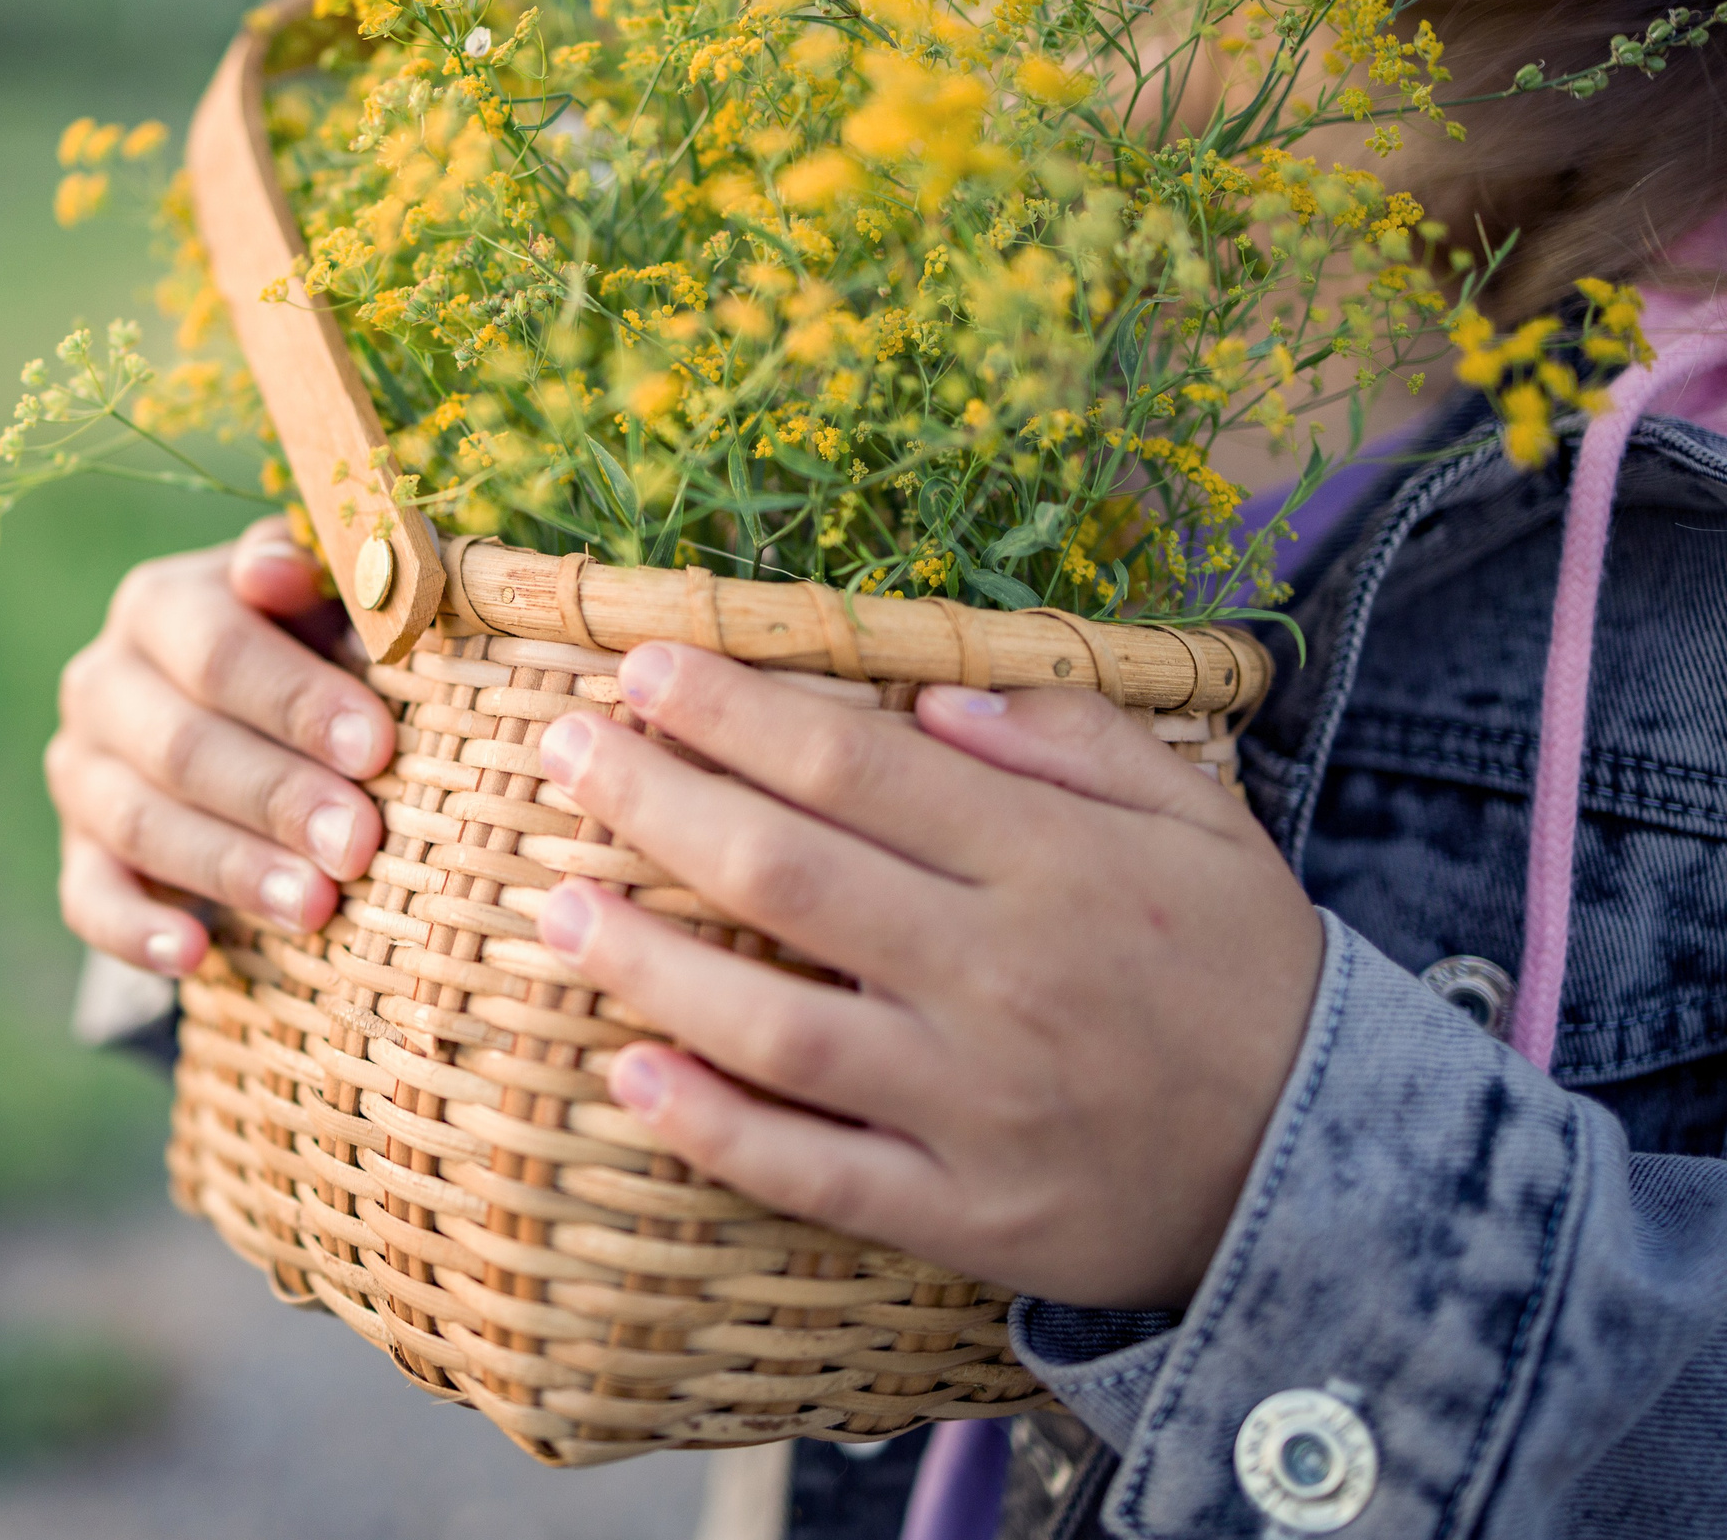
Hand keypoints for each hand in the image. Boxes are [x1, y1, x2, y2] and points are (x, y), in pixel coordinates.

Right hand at [45, 517, 390, 975]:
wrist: (245, 718)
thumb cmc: (312, 651)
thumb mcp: (323, 607)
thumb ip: (324, 580)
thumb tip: (284, 570)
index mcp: (162, 603)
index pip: (218, 646)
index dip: (295, 699)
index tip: (374, 748)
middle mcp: (105, 680)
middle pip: (182, 743)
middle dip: (278, 797)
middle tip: (358, 844)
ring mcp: (82, 770)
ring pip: (142, 824)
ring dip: (232, 869)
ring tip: (316, 908)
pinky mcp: (77, 851)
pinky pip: (88, 897)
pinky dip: (136, 930)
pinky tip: (192, 956)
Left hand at [532, 643, 1323, 1309]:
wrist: (1328, 1166)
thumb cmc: (1240, 968)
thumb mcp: (1195, 816)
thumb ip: (1071, 738)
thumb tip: (931, 691)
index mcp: (1048, 862)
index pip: (853, 764)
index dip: (731, 711)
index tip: (642, 668)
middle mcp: (998, 973)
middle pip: (787, 874)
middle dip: (656, 803)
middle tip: (561, 756)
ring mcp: (973, 1103)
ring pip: (777, 1026)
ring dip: (648, 963)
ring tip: (551, 910)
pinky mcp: (962, 1212)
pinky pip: (814, 1174)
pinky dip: (715, 1131)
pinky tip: (629, 1078)